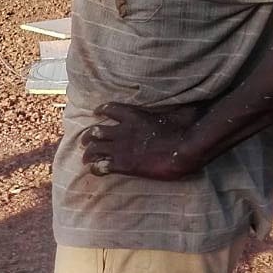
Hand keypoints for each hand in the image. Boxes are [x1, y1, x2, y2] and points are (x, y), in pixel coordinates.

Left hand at [81, 102, 206, 180]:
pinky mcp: (124, 164)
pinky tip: (94, 171)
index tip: (96, 112)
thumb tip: (187, 101)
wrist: (184, 150)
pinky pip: (101, 166)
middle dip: (87, 137)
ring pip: (94, 148)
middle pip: (96, 131)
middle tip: (85, 142)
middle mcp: (122, 130)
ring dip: (87, 154)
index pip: (110, 109)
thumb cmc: (185, 131)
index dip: (101, 110)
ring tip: (85, 159)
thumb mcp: (175, 113)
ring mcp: (121, 148)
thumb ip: (170, 109)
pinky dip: (95, 168)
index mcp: (134, 116)